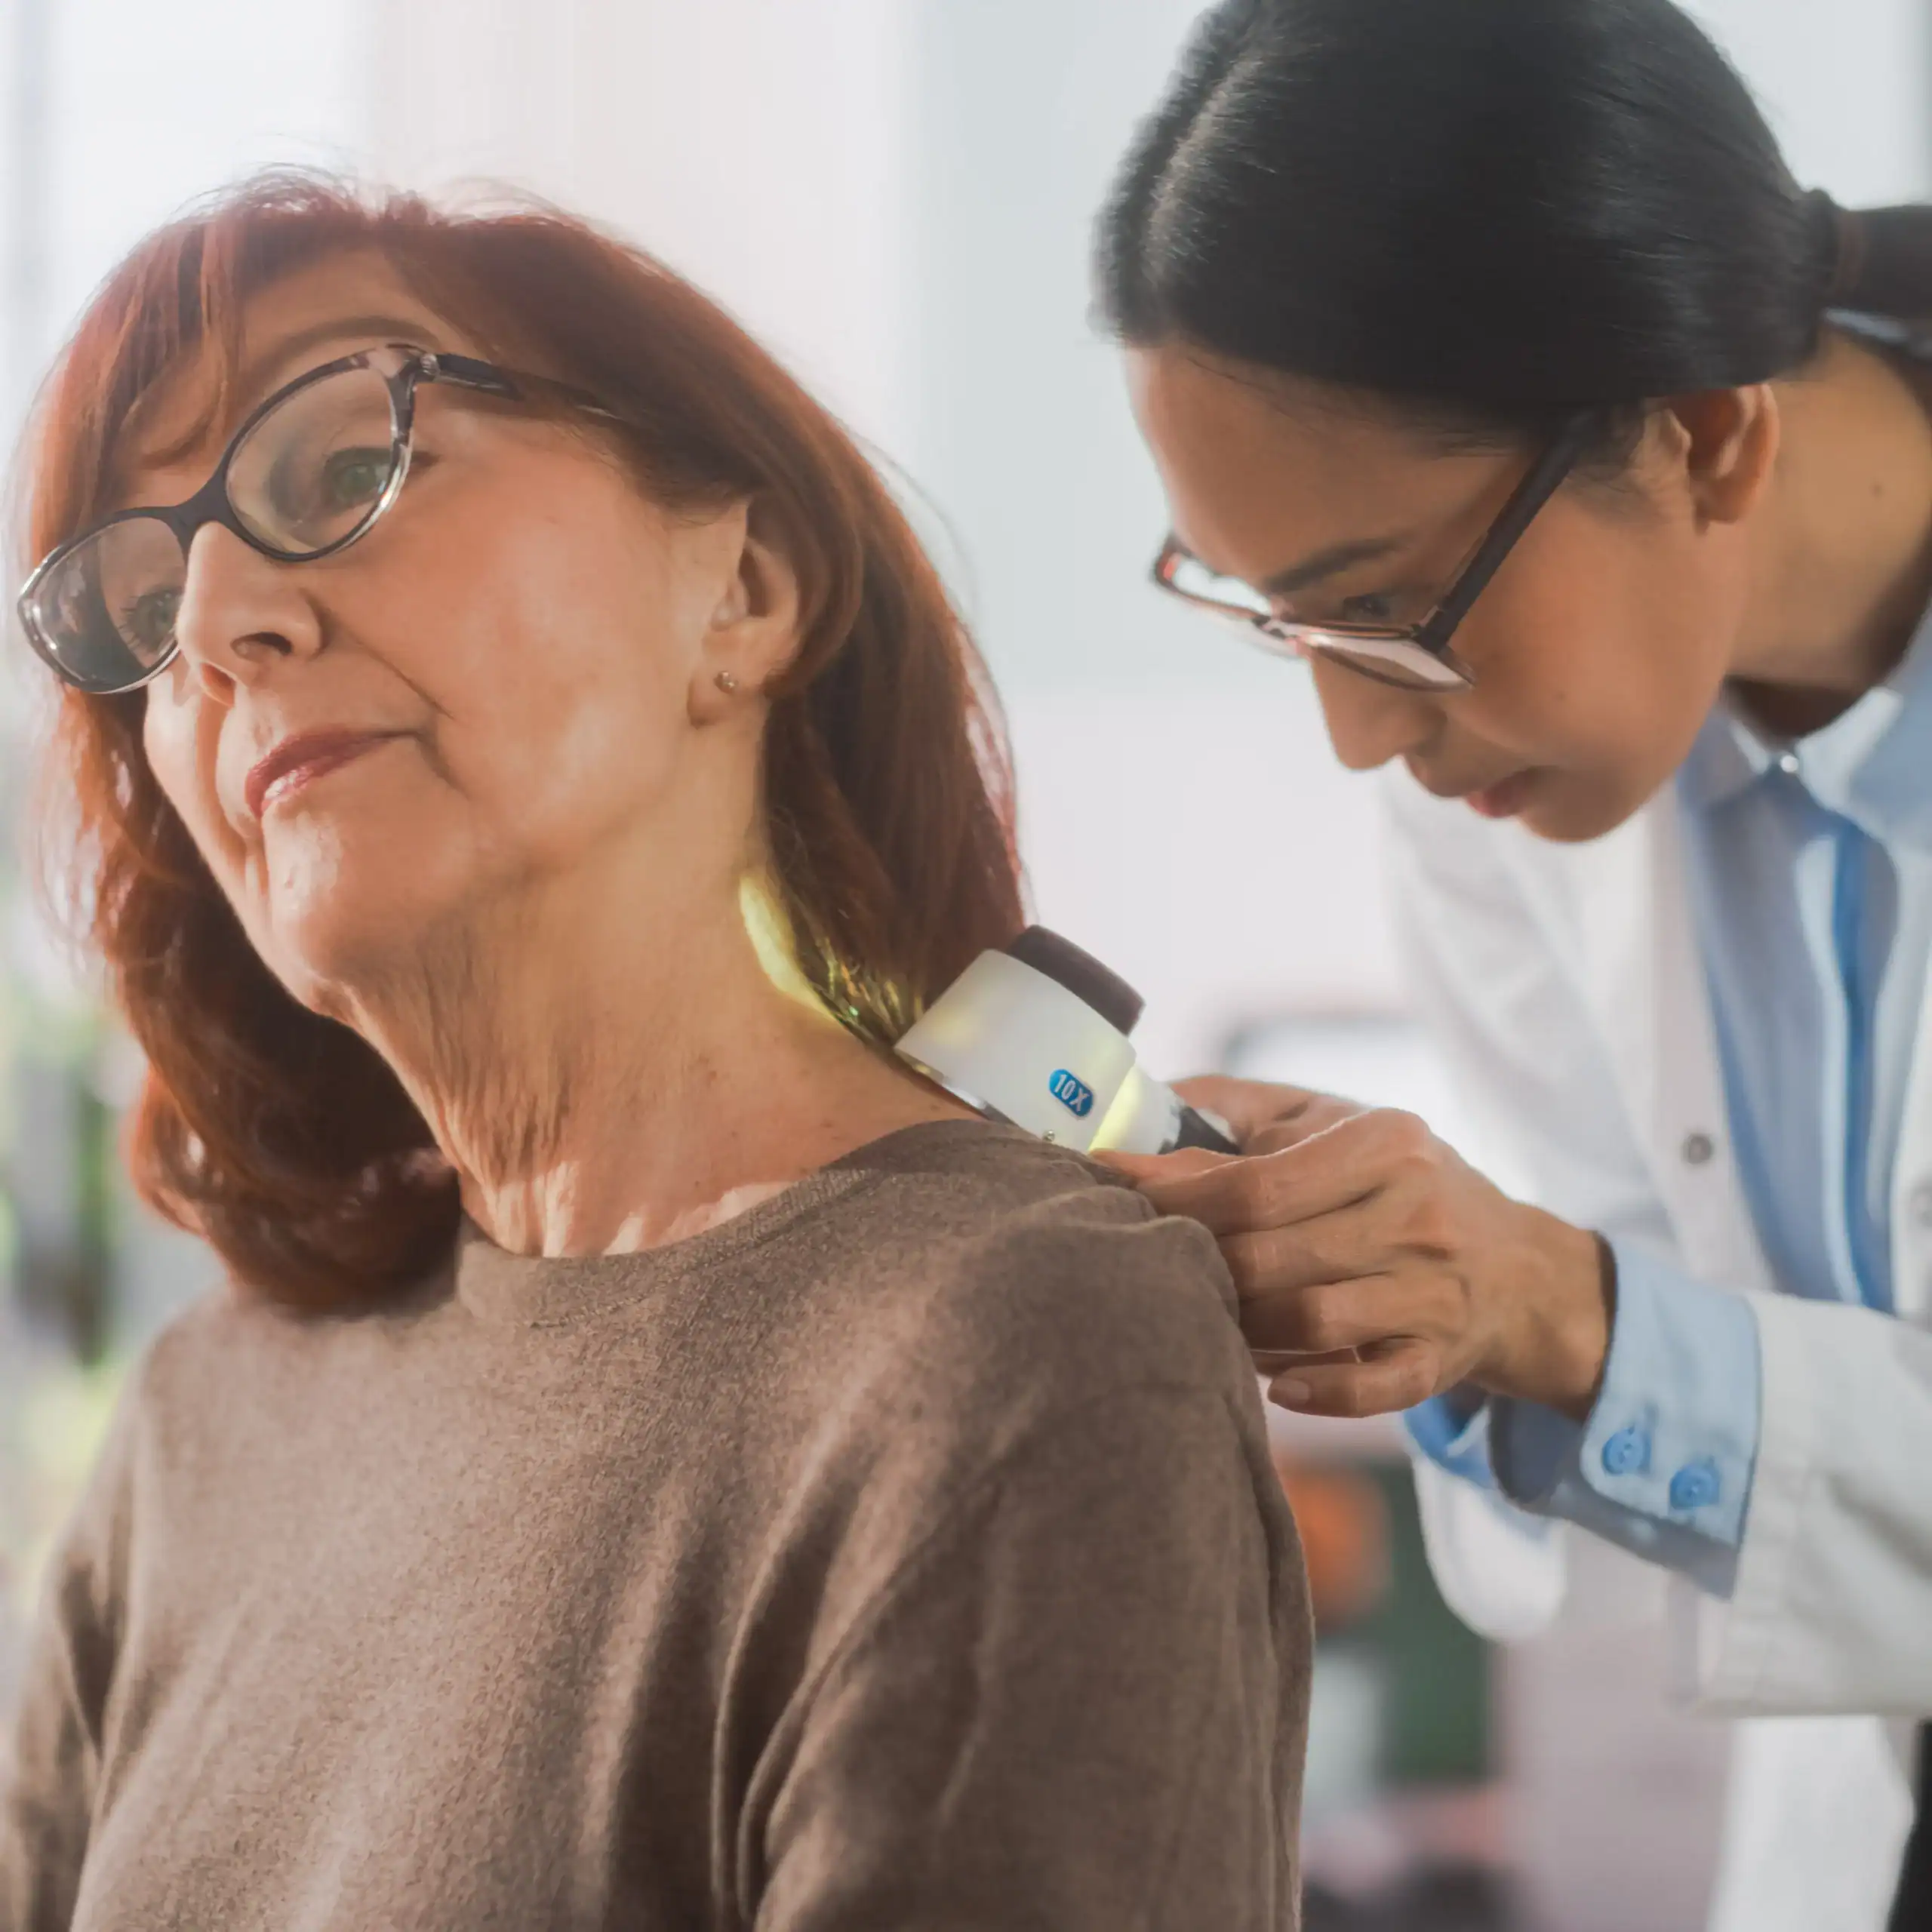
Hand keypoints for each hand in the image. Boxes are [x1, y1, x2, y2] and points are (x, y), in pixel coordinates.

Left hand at [1101, 1077, 1610, 1420]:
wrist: (1518, 1265)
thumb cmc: (1397, 1183)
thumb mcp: (1336, 1125)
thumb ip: (1240, 1115)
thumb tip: (1141, 1110)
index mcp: (1386, 1143)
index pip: (1258, 1180)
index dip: (1173, 1193)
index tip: (1104, 1186)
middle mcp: (1417, 1212)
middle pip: (1272, 1255)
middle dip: (1199, 1267)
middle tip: (1144, 1271)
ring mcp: (1436, 1291)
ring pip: (1311, 1320)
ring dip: (1244, 1330)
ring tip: (1207, 1321)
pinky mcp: (1445, 1357)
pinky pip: (1374, 1386)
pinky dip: (1318, 1391)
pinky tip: (1277, 1386)